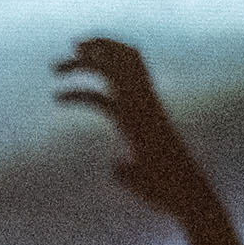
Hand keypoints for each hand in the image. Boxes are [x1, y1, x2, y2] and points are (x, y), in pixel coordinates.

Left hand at [55, 38, 216, 221]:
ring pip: (113, 73)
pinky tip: (58, 98)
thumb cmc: (169, 191)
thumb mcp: (143, 172)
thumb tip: (116, 168)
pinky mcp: (133, 125)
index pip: (135, 66)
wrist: (188, 198)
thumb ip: (127, 166)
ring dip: (83, 64)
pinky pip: (102, 100)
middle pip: (125, 61)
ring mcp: (142, 112)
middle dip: (98, 47)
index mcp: (152, 109)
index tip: (90, 49)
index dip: (114, 52)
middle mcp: (148, 105)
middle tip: (73, 46)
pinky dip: (78, 95)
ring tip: (55, 68)